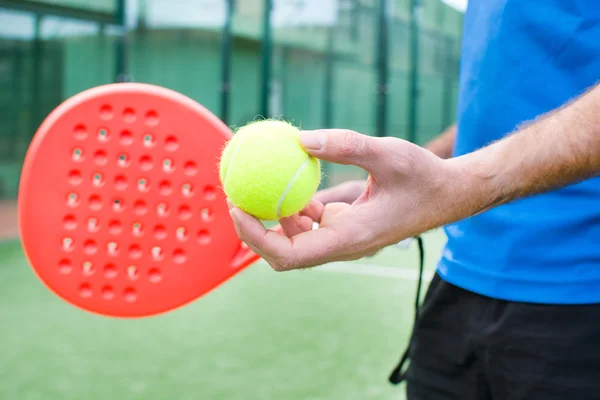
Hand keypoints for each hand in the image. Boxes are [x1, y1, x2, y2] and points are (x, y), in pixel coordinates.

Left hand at [227, 129, 461, 270]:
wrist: (449, 195)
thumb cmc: (425, 178)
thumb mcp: (389, 153)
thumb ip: (346, 145)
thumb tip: (299, 139)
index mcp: (350, 238)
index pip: (289, 254)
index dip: (256, 237)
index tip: (236, 207)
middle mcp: (342, 244)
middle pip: (284, 252)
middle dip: (254, 229)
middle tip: (234, 194)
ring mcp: (343, 238)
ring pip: (295, 238)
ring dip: (273, 215)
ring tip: (258, 181)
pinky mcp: (345, 227)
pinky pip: (310, 223)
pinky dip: (295, 206)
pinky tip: (295, 180)